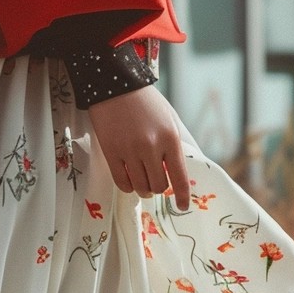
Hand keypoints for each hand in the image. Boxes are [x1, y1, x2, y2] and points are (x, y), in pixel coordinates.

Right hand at [88, 85, 190, 209]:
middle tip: (154, 181)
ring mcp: (130, 151)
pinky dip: (128, 186)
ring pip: (140, 187)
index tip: (182, 206)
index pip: (179, 176)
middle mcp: (151, 147)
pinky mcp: (111, 152)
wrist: (115, 85)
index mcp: (170, 138)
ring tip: (141, 180)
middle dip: (158, 187)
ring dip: (142, 189)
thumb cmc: (145, 103)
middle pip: (158, 186)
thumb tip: (178, 172)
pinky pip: (122, 182)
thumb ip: (173, 145)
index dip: (182, 195)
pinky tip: (129, 179)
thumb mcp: (168, 120)